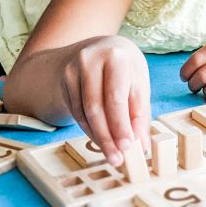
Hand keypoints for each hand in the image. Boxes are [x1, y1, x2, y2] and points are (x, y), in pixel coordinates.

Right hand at [61, 35, 150, 166]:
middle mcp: (91, 60)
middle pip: (97, 107)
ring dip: (99, 137)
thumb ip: (140, 112)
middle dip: (108, 136)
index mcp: (116, 56)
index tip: (128, 147)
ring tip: (112, 154)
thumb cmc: (124, 68)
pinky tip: (101, 140)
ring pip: (84, 113)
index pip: (117, 97)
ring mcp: (73, 70)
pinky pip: (76, 112)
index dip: (122, 124)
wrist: (96, 48)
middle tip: (118, 158)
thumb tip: (141, 145)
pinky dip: (90, 130)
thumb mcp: (138, 82)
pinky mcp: (64, 81)